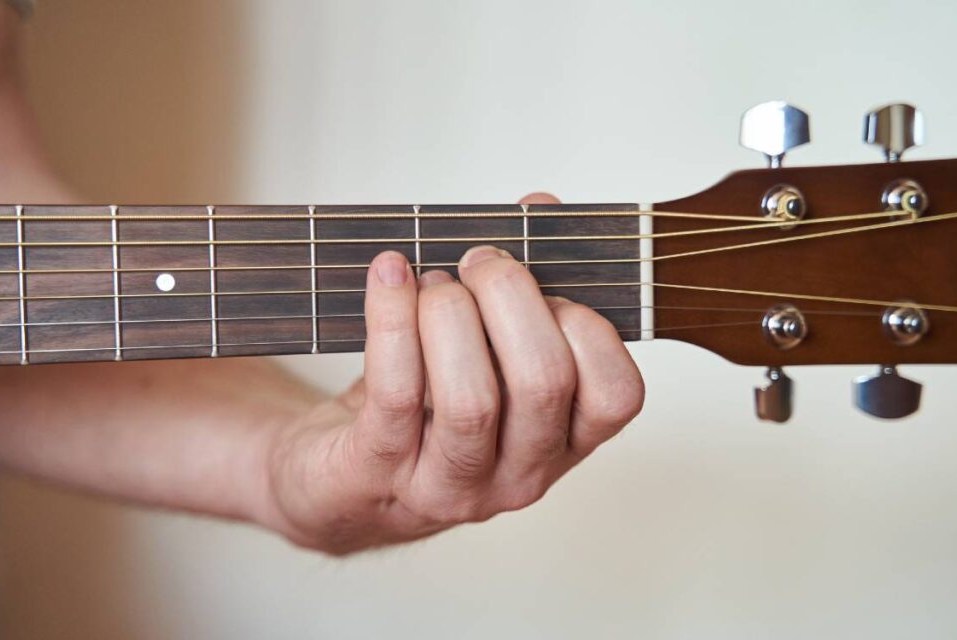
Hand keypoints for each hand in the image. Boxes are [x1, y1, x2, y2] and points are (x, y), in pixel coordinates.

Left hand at [260, 195, 644, 553]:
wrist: (340, 478)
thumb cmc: (425, 404)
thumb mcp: (486, 347)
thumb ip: (524, 281)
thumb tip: (539, 208)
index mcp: (562, 443)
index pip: (616, 395)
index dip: (586, 323)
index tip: (543, 283)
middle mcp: (520, 476)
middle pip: (543, 382)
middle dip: (509, 295)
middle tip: (478, 262)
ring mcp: (452, 485)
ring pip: (470, 399)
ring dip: (449, 313)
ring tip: (432, 281)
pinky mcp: (382, 473)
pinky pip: (396, 392)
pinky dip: (392, 316)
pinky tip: (390, 275)